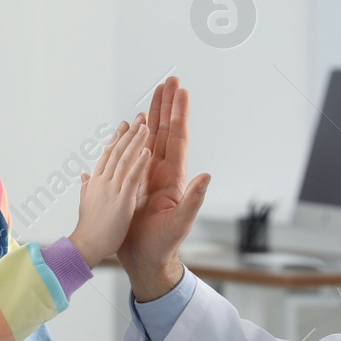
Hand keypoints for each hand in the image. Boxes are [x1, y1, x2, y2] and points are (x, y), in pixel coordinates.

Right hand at [67, 119, 151, 266]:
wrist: (86, 247)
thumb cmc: (88, 229)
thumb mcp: (86, 202)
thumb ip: (87, 187)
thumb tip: (84, 174)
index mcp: (96, 182)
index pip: (108, 155)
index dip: (117, 138)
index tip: (124, 125)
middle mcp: (103, 181)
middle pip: (117, 151)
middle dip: (129, 132)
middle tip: (139, 116)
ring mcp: (112, 189)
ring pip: (125, 159)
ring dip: (136, 141)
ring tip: (145, 125)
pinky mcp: (122, 200)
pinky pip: (132, 178)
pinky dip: (139, 163)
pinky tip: (147, 150)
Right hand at [118, 77, 209, 301]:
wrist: (146, 261)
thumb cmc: (163, 246)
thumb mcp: (180, 224)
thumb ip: (194, 201)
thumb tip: (206, 176)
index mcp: (173, 178)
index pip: (176, 139)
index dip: (178, 114)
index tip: (180, 91)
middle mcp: (161, 172)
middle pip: (164, 131)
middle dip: (167, 105)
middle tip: (169, 80)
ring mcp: (148, 177)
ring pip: (150, 138)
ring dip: (153, 115)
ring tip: (154, 93)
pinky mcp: (134, 184)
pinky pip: (134, 154)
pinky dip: (134, 136)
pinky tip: (133, 125)